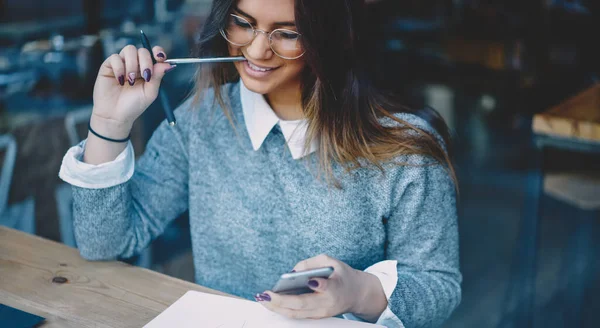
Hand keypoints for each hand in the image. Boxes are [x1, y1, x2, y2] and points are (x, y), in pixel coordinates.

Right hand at [92, 45, 174, 127]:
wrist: (115, 115)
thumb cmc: (133, 105)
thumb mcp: (150, 92)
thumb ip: (158, 77)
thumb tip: (168, 64)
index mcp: (147, 69)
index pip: (154, 53)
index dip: (158, 52)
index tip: (160, 58)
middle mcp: (135, 64)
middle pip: (142, 50)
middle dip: (146, 61)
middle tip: (145, 76)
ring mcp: (122, 63)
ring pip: (129, 50)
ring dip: (132, 65)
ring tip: (131, 80)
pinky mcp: (108, 65)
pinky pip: (115, 57)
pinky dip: (119, 68)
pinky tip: (120, 81)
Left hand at [255, 254, 387, 321]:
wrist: (355, 294)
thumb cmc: (341, 275)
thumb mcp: (331, 261)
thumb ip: (312, 262)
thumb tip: (293, 271)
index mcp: (335, 288)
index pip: (327, 288)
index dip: (319, 285)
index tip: (311, 280)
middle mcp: (327, 304)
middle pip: (302, 305)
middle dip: (281, 301)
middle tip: (265, 295)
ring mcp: (320, 313)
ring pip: (296, 314)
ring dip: (276, 308)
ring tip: (261, 299)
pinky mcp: (315, 317)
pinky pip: (296, 314)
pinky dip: (282, 309)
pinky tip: (270, 302)